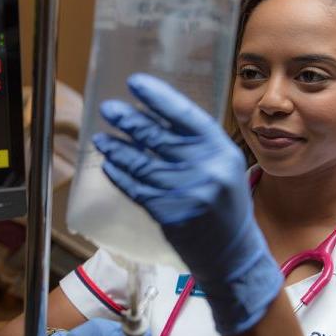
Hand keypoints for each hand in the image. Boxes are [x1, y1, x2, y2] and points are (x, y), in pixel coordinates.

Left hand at [93, 74, 283, 334]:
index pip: (185, 115)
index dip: (158, 97)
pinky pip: (137, 188)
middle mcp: (206, 168)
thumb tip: (153, 116)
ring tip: (102, 139)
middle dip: (129, 120)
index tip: (135, 83)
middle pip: (158, 137)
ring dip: (117, 149)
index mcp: (221, 149)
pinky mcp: (169, 214)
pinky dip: (120, 175)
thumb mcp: (223, 165)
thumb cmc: (227, 204)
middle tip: (108, 109)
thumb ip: (196, 144)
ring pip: (141, 163)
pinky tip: (109, 165)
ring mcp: (187, 193)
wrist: (233, 252)